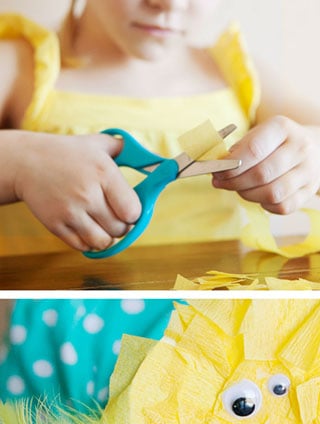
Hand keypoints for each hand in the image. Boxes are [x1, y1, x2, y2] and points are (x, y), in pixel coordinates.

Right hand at [13, 132, 141, 250]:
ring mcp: (70, 211)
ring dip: (105, 237)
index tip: (127, 208)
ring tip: (99, 223)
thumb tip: (158, 161)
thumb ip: (128, 151)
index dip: (133, 214)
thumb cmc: (69, 154)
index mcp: (103, 173)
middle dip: (120, 226)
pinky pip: (83, 247)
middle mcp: (87, 193)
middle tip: (111, 215)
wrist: (27, 162)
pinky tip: (84, 227)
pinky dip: (88, 242)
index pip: (132, 211)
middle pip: (120, 229)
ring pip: (103, 242)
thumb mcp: (98, 144)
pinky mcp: (56, 225)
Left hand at [213, 115, 319, 213]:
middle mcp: (300, 148)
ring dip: (249, 195)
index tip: (217, 171)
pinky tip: (260, 198)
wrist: (315, 151)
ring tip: (240, 190)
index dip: (232, 165)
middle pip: (262, 174)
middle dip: (236, 182)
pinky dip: (266, 206)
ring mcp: (308, 172)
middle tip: (223, 183)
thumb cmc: (277, 143)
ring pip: (272, 194)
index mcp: (283, 128)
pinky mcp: (309, 192)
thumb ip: (240, 149)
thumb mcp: (260, 134)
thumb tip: (218, 167)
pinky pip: (283, 207)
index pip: (254, 149)